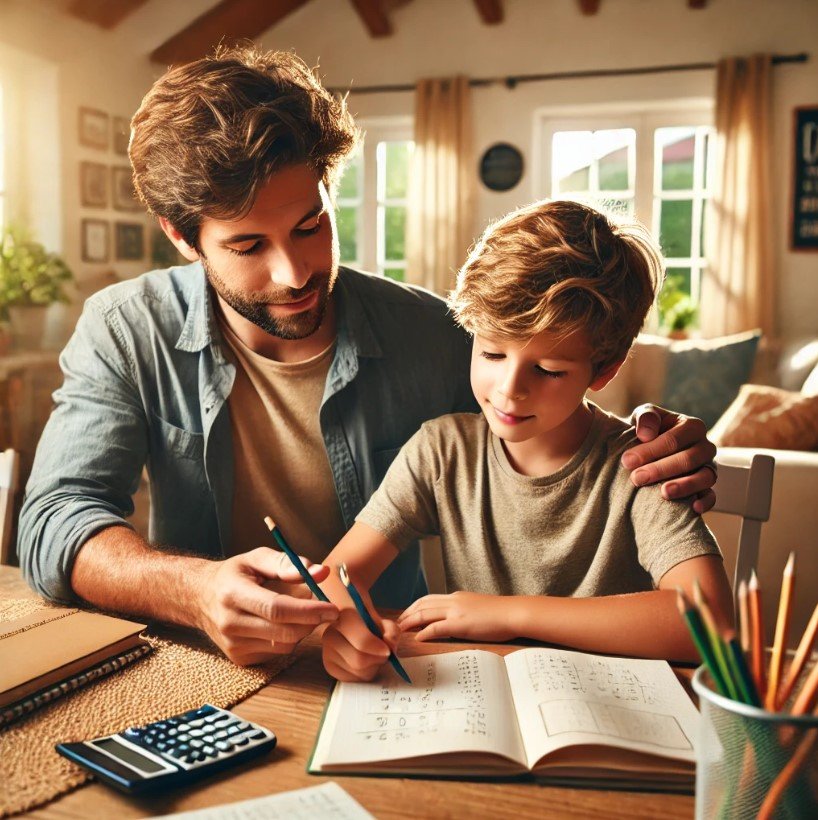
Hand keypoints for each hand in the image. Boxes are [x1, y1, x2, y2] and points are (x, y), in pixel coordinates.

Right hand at [196, 547, 337, 664]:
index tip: (332, 608)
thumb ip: (288, 563)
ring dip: (301, 629)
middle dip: (312, 621)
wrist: (200, 597)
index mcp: (233, 593)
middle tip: (326, 609)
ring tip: (298, 611)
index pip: (277, 608)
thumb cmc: (234, 574)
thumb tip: (321, 572)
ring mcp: (233, 645)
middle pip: (284, 631)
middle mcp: (230, 623)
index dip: (308, 610)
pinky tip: (281, 623)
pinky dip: (288, 638)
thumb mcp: (256, 558)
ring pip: (285, 645)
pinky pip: (276, 652)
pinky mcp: (239, 658)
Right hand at [322, 607, 400, 681]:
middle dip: (377, 661)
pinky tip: (364, 663)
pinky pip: (353, 680)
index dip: (378, 649)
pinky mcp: (329, 666)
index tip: (387, 651)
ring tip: (373, 656)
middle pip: (359, 661)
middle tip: (383, 654)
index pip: (362, 641)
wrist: (351, 622)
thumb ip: (391, 633)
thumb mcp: (385, 622)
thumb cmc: (370, 623)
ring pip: (358, 673)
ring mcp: (327, 651)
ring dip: (373, 668)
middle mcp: (330, 634)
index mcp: (344, 616)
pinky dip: (364, 674)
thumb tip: (390, 648)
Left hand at [397, 592, 516, 641]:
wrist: (512, 612)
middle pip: (422, 604)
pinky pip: (436, 627)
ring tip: (400, 630)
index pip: (428, 599)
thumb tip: (453, 620)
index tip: (405, 615)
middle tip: (397, 623)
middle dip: (407, 613)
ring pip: (425, 613)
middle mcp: (453, 600)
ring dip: (410, 622)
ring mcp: (456, 611)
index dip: (414, 607)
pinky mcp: (460, 623)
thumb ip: (462, 610)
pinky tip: (418, 637)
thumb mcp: (475, 607)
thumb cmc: (499, 613)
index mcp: (456, 597)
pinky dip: (424, 632)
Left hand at [622, 404, 716, 513]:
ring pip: (704, 478)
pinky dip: (705, 502)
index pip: (673, 440)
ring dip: (684, 486)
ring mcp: (709, 468)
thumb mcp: (644, 416)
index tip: (628, 461)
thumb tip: (646, 434)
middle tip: (636, 478)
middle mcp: (705, 447)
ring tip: (663, 493)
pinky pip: (711, 496)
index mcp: (692, 427)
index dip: (650, 450)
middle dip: (660, 470)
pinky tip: (693, 508)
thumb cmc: (647, 430)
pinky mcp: (707, 487)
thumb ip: (646, 417)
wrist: (649, 448)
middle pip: (688, 459)